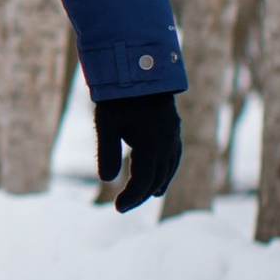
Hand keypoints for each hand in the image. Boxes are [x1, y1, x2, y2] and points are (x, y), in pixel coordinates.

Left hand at [94, 92, 180, 212]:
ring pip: (169, 169)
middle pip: (157, 179)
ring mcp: (173, 137)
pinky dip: (167, 169)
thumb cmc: (119, 98)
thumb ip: (106, 153)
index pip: (144, 182)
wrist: (140, 70)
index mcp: (153, 147)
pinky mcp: (173, 130)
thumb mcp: (106, 124)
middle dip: (141, 194)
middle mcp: (168, 146)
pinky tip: (161, 172)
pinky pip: (174, 157)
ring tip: (149, 195)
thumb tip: (105, 180)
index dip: (132, 197)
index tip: (118, 209)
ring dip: (157, 184)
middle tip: (123, 206)